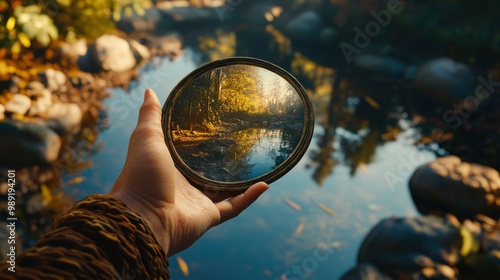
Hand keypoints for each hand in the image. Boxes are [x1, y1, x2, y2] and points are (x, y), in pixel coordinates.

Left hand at [109, 89, 268, 255]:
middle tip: (244, 142)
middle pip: (211, 171)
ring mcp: (198, 201)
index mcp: (171, 166)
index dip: (204, 140)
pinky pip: (235, 206)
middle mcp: (186, 184)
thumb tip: (149, 91)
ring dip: (244, 179)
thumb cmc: (140, 176)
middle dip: (226, 160)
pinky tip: (265, 184)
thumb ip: (151, 116)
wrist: (143, 216)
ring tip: (260, 163)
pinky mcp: (210, 216)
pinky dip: (249, 197)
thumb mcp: (146, 138)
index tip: (219, 124)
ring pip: (227, 190)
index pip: (191, 151)